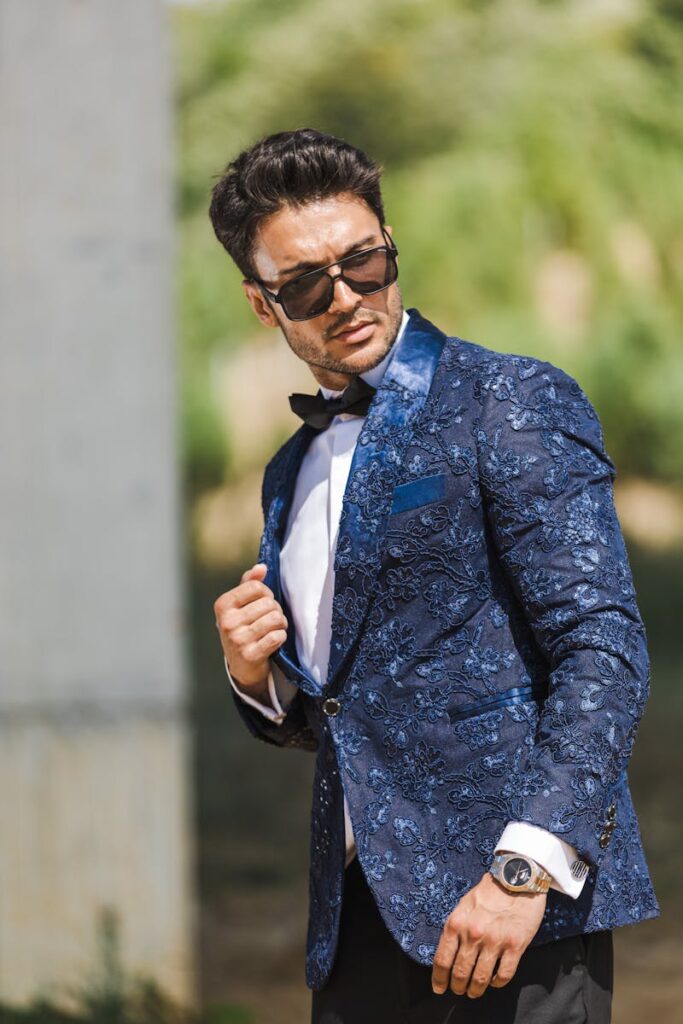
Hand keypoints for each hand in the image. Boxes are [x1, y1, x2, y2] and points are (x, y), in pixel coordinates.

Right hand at [214, 563, 288, 701]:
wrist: (241, 666)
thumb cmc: (242, 629)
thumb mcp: (240, 606)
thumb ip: (249, 584)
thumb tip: (261, 567)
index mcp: (223, 605)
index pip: (256, 586)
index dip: (267, 593)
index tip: (264, 603)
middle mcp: (227, 622)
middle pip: (269, 603)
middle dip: (276, 610)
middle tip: (270, 619)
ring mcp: (238, 640)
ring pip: (276, 619)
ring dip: (281, 624)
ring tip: (274, 629)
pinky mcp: (250, 655)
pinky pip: (277, 637)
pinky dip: (281, 637)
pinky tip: (274, 641)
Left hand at [431, 872, 546, 998]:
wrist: (516, 878)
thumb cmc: (488, 893)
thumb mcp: (463, 907)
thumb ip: (456, 929)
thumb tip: (448, 954)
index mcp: (456, 923)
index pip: (442, 960)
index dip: (439, 979)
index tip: (439, 988)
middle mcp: (473, 934)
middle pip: (460, 972)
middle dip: (458, 987)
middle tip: (459, 991)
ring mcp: (495, 941)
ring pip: (481, 978)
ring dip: (476, 990)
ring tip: (474, 992)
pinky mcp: (515, 945)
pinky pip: (504, 975)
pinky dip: (497, 983)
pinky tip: (495, 981)